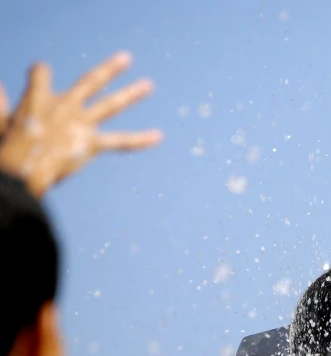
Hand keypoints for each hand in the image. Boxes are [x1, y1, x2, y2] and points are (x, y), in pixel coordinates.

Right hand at [0, 51, 161, 196]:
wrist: (23, 166)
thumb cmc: (8, 147)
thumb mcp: (0, 122)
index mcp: (38, 97)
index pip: (41, 75)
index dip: (40, 73)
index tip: (41, 70)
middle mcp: (65, 105)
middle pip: (90, 81)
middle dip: (109, 69)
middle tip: (127, 58)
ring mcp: (81, 122)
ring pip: (111, 104)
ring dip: (131, 93)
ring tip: (149, 85)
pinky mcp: (91, 142)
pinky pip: (120, 142)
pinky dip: (140, 140)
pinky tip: (158, 136)